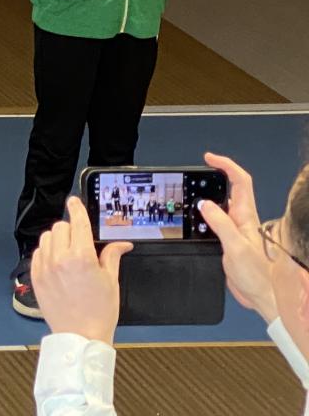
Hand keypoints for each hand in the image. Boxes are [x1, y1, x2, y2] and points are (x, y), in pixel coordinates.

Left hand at [33, 196, 129, 346]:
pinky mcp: (35, 276)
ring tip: (69, 252)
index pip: (77, 221)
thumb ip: (112, 256)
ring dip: (57, 239)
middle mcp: (60, 258)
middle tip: (80, 240)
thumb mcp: (111, 281)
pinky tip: (58, 263)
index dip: (76, 208)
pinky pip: (38, 253)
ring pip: (47, 238)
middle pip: (61, 227)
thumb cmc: (99, 311)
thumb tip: (122, 243)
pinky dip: (47, 252)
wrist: (80, 335)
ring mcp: (45, 267)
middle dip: (71, 229)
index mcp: (82, 257)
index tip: (74, 201)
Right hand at [200, 151, 279, 323]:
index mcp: (247, 216)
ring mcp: (235, 230)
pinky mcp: (228, 241)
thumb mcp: (237, 247)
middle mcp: (242, 220)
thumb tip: (205, 204)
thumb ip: (221, 224)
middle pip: (230, 189)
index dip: (226, 166)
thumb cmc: (258, 276)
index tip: (209, 159)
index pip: (240, 182)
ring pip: (221, 205)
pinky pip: (215, 221)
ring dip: (208, 197)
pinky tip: (195, 220)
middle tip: (197, 174)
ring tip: (192, 194)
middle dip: (214, 177)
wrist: (263, 297)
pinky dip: (204, 215)